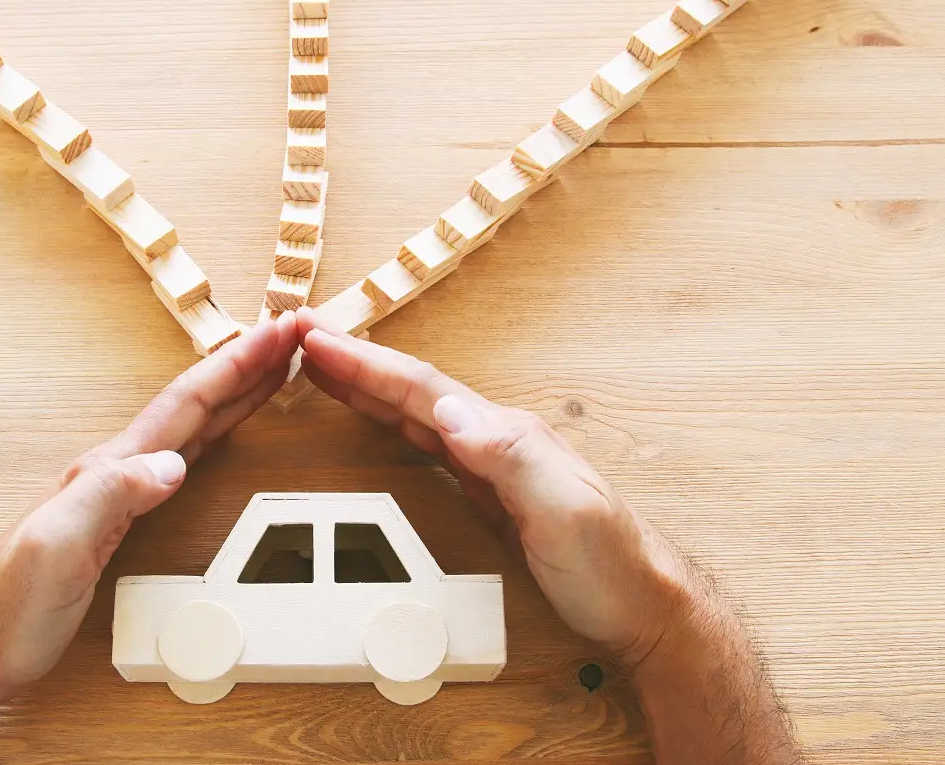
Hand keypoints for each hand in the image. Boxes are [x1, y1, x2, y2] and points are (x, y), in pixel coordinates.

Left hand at [0, 312, 298, 704]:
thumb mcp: (57, 545)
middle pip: (194, 406)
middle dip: (244, 368)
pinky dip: (214, 437)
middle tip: (289, 337)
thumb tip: (173, 463)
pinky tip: (225, 433)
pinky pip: (184, 461)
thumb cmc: (11, 603)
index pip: (185, 405)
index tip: (274, 335)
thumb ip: (110, 496)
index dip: (234, 368)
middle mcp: (117, 470)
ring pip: (192, 429)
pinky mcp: (123, 520)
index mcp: (109, 469)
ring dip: (235, 396)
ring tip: (272, 371)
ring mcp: (120, 493)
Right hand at [294, 308, 692, 666]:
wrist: (646, 611)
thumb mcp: (566, 510)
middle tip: (302, 336)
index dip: (366, 365)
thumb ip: (510, 456)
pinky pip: (424, 445)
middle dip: (356, 362)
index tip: (316, 340)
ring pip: (415, 413)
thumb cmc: (612, 566)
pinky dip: (390, 423)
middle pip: (412, 391)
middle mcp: (496, 440)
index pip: (423, 390)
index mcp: (506, 435)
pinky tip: (377, 420)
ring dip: (367, 387)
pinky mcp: (488, 494)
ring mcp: (492, 465)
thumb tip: (448, 410)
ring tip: (322, 366)